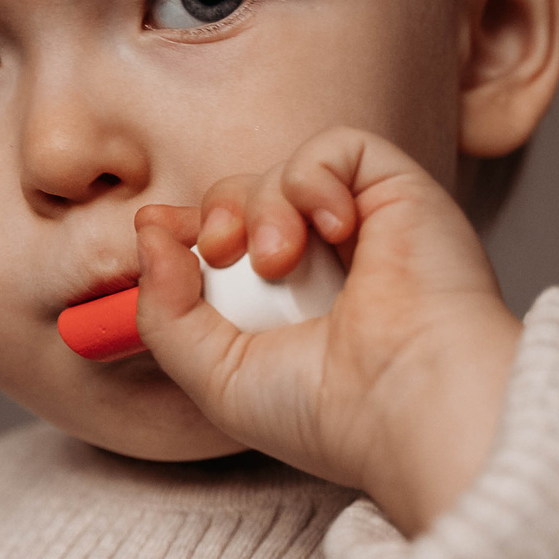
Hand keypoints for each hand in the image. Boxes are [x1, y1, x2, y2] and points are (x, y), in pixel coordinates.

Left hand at [133, 127, 521, 534]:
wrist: (408, 404)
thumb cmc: (327, 411)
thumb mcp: (214, 375)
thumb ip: (164, 312)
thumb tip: (150, 233)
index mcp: (285, 310)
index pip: (225, 240)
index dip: (188, 229)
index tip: (165, 239)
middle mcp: (326, 266)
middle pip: (245, 198)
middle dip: (219, 213)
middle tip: (222, 253)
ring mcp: (366, 228)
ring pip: (284, 171)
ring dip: (263, 205)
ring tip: (281, 260)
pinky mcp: (401, 194)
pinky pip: (340, 147)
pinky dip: (315, 177)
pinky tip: (333, 228)